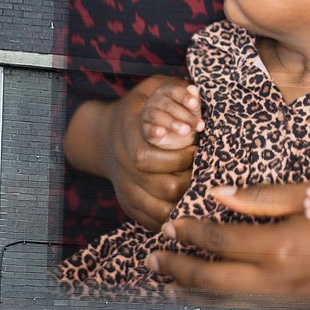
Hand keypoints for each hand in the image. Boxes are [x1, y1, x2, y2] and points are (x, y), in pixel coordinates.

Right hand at [64, 77, 195, 230]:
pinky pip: (152, 222)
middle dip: (190, 180)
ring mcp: (123, 189)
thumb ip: (172, 88)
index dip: (177, 158)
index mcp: (125, 136)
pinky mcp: (128, 206)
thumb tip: (196, 92)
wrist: (104, 138)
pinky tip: (187, 206)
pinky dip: (173, 218)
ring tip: (200, 188)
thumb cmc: (138, 109)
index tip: (196, 148)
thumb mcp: (150, 89)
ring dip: (185, 202)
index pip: (146, 157)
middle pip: (161, 186)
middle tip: (205, 170)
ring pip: (159, 210)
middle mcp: (121, 166)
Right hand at [142, 83, 203, 149]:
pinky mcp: (146, 129)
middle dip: (185, 116)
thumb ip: (194, 102)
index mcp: (167, 91)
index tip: (194, 104)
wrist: (173, 137)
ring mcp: (148, 114)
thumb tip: (193, 88)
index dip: (185, 97)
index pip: (175, 90)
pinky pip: (148, 129)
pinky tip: (161, 132)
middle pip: (168, 105)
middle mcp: (155, 100)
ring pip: (157, 116)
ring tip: (186, 131)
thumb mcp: (192, 112)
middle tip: (199, 126)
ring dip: (172, 123)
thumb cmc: (183, 119)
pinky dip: (154, 131)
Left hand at [147, 212, 309, 307]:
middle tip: (152, 258)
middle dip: (176, 270)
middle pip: (211, 281)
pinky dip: (221, 304)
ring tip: (166, 284)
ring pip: (227, 304)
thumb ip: (263, 198)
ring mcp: (288, 303)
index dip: (189, 235)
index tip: (170, 226)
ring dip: (192, 293)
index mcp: (280, 250)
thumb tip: (218, 191)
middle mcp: (279, 283)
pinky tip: (207, 297)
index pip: (218, 243)